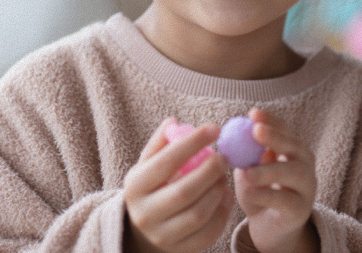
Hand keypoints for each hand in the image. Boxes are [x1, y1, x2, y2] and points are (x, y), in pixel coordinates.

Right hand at [124, 119, 233, 252]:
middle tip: (224, 157)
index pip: (165, 162)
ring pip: (199, 214)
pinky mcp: (180, 249)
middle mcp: (145, 213)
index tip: (214, 128)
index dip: (192, 143)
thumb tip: (174, 121)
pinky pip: (209, 232)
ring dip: (217, 191)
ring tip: (223, 177)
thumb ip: (161, 142)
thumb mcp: (148, 164)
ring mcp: (162, 235)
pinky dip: (222, 212)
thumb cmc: (152, 186)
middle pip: (184, 191)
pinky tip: (225, 196)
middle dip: (210, 170)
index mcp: (136, 186)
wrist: (143, 229)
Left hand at [233, 109, 318, 252]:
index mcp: (292, 151)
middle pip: (295, 146)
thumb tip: (229, 132)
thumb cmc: (258, 192)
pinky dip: (267, 195)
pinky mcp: (300, 211)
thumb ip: (246, 153)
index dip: (271, 120)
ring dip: (269, 169)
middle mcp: (305, 165)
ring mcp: (306, 188)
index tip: (252, 113)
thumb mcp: (250, 169)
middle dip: (276, 137)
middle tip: (256, 131)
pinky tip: (251, 193)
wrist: (268, 227)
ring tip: (248, 172)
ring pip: (294, 173)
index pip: (285, 129)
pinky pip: (286, 199)